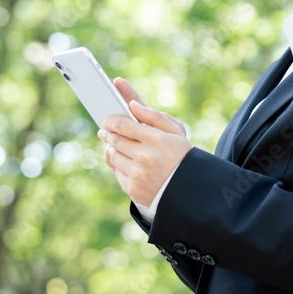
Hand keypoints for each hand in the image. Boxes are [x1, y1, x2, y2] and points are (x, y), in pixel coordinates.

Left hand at [99, 77, 190, 205]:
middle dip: (107, 133)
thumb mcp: (176, 132)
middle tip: (105, 132)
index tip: (107, 121)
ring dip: (112, 149)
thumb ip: (154, 116)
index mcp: (156, 139)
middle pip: (114, 139)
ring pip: (113, 155)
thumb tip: (132, 105)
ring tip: (117, 147)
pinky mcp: (132, 188)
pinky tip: (127, 163)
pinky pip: (116, 172)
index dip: (111, 121)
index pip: (123, 125)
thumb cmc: (181, 156)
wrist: (187, 189)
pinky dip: (119, 166)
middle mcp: (145, 156)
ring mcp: (137, 174)